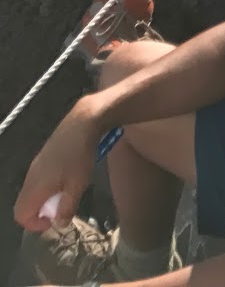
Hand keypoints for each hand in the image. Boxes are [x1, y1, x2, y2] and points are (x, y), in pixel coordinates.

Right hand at [14, 104, 99, 232]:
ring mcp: (36, 163)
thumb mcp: (78, 186)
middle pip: (25, 202)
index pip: (20, 215)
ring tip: (66, 191)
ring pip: (32, 189)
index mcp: (35, 187)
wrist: (82, 122)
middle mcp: (30, 176)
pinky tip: (67, 175)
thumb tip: (59, 224)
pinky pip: (39, 177)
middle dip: (40, 211)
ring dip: (45, 197)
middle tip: (60, 207)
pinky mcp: (44, 154)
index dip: (34, 224)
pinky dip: (47, 184)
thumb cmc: (80, 156)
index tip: (53, 220)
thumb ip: (67, 208)